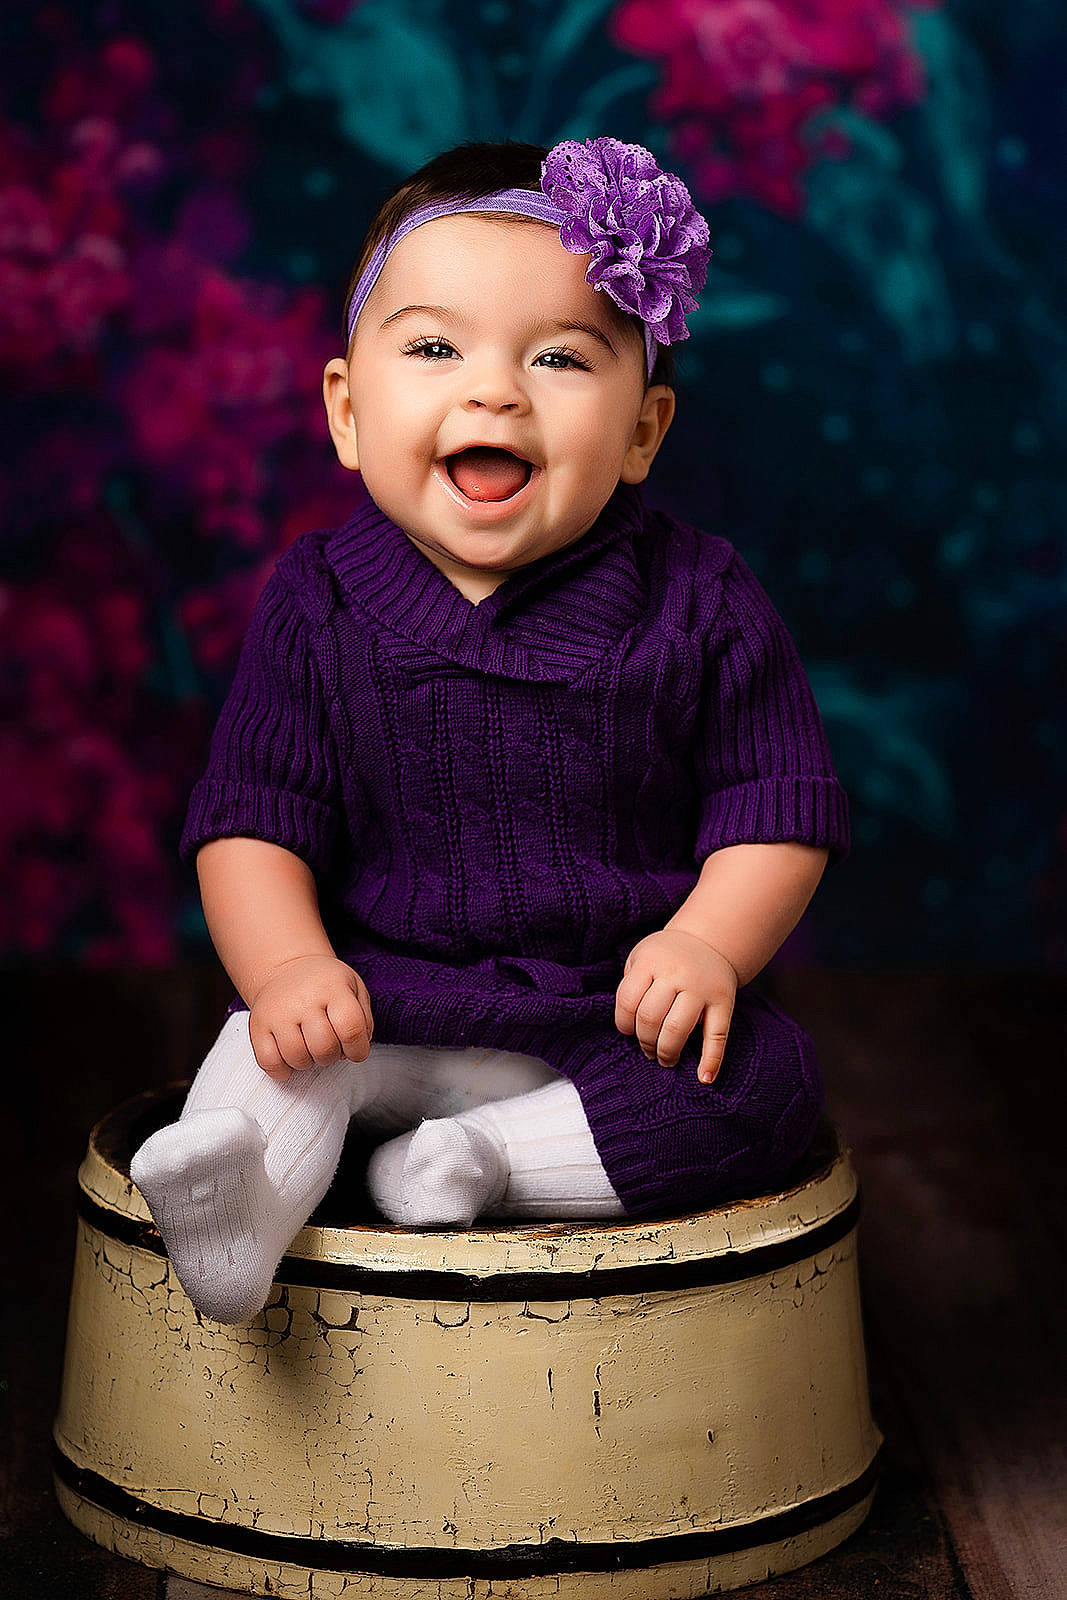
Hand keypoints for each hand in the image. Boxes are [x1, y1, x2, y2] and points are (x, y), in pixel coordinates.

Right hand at [247, 955, 374, 1081]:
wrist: (287, 968)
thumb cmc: (326, 985)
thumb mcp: (354, 989)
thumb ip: (364, 1019)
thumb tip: (358, 1047)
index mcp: (332, 987)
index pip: (351, 1028)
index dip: (358, 1049)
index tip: (356, 1051)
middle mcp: (303, 998)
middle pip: (323, 1047)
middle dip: (332, 1056)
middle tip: (330, 1047)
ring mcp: (278, 1012)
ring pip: (296, 1058)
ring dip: (308, 1063)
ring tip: (310, 1048)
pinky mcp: (257, 1026)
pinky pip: (268, 1062)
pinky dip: (282, 1070)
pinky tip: (290, 1058)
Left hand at [615, 929, 737, 1083]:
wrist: (708, 941)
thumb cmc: (666, 957)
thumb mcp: (641, 957)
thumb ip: (630, 985)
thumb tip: (627, 1027)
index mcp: (652, 961)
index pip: (628, 1000)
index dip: (624, 1023)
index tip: (628, 1031)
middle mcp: (677, 973)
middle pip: (650, 1018)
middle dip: (644, 1041)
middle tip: (647, 1049)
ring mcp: (702, 988)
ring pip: (677, 1029)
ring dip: (667, 1051)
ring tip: (664, 1058)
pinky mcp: (723, 1001)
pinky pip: (718, 1035)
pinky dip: (712, 1060)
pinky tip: (704, 1077)